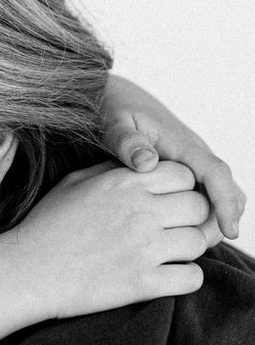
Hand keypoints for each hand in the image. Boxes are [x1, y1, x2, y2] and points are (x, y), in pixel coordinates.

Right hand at [6, 160, 214, 320]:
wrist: (27, 269)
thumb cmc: (47, 224)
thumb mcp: (75, 182)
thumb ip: (112, 169)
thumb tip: (141, 165)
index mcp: (123, 183)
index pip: (183, 174)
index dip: (182, 187)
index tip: (170, 200)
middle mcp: (139, 211)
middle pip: (199, 206)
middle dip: (191, 216)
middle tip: (174, 227)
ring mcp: (143, 247)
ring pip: (199, 242)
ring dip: (188, 247)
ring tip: (169, 252)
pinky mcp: (143, 282)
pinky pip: (192, 278)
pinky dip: (186, 278)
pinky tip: (168, 275)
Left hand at [101, 75, 244, 238]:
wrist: (115, 97)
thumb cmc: (113, 110)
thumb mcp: (114, 123)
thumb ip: (127, 142)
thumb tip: (146, 162)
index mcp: (181, 142)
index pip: (215, 173)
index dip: (226, 203)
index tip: (230, 230)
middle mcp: (194, 153)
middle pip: (225, 190)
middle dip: (220, 220)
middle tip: (196, 246)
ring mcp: (192, 162)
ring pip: (218, 195)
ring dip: (212, 219)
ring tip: (186, 244)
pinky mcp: (185, 170)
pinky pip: (204, 194)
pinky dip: (201, 214)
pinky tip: (177, 232)